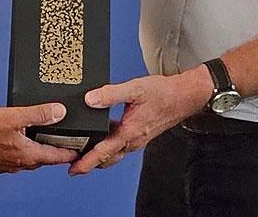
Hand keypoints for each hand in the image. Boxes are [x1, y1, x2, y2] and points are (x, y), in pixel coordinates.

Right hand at [0, 102, 78, 172]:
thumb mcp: (15, 116)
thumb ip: (39, 114)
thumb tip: (59, 112)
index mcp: (26, 154)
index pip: (55, 157)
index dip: (69, 154)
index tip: (79, 152)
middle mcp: (18, 164)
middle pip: (42, 159)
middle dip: (53, 152)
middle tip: (62, 143)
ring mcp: (6, 165)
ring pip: (28, 159)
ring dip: (36, 150)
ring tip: (41, 138)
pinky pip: (15, 158)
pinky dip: (21, 150)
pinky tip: (18, 139)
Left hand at [69, 66, 211, 174]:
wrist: (183, 97)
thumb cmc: (163, 93)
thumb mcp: (135, 89)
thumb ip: (110, 94)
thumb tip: (90, 99)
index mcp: (130, 132)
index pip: (104, 152)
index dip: (87, 162)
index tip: (74, 169)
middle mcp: (133, 140)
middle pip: (107, 159)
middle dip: (90, 163)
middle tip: (73, 165)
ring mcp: (137, 139)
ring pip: (114, 153)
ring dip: (99, 156)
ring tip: (84, 151)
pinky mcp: (140, 134)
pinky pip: (121, 145)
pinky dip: (108, 146)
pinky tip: (102, 134)